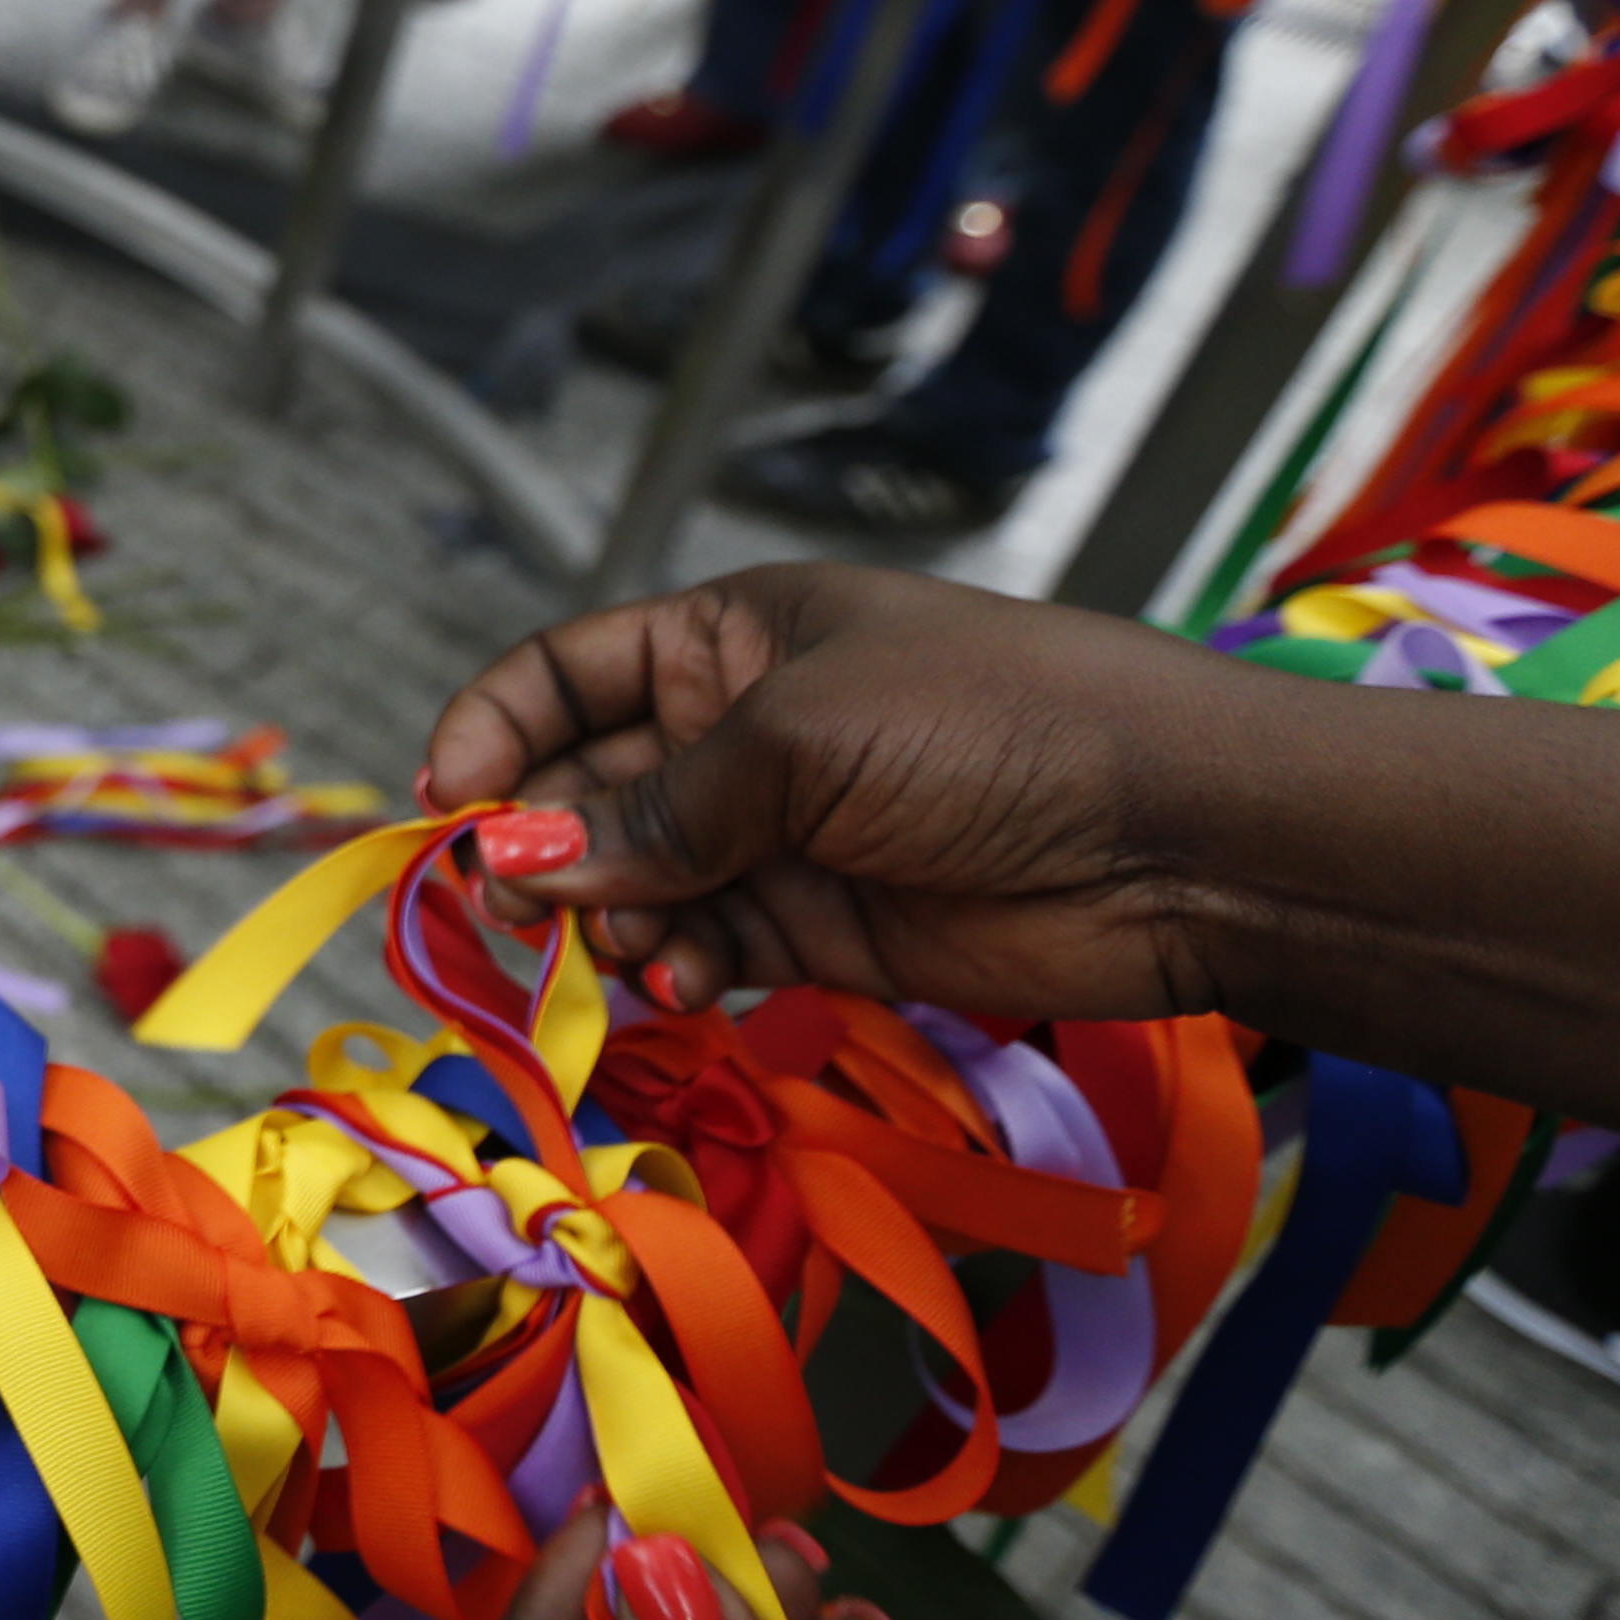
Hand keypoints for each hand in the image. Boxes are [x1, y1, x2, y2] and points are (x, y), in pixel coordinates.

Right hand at [421, 561, 1265, 1021]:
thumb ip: (658, 810)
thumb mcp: (803, 737)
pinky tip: (685, 981)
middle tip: (504, 909)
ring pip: (631, 884)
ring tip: (618, 947)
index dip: (492, 733)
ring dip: (601, 920)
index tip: (445, 805)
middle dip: (533, 848)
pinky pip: (700, 950)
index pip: (563, 676)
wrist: (1175, 838)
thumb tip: (525, 868)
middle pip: (581, 792)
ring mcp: (776, 837)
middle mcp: (737, 733)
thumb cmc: (995, 724)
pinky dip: (673, 970)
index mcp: (728, 638)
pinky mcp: (816, 931)